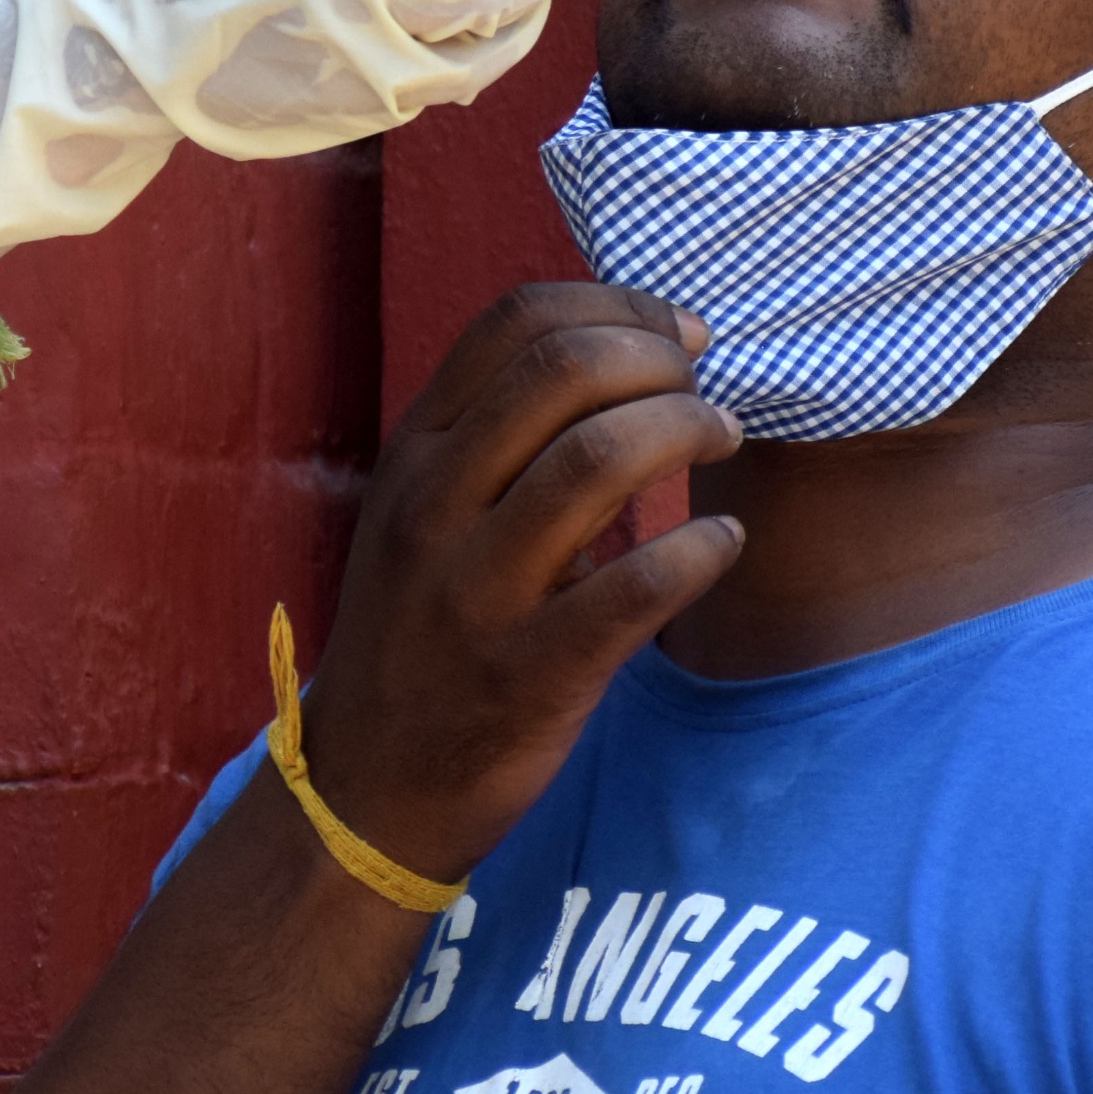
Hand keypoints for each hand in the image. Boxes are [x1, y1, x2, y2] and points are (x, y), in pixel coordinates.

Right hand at [296, 284, 746, 883]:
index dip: (616, 304)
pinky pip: (634, 588)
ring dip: (686, 430)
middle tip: (703, 389)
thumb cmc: (424, 632)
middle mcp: (433, 507)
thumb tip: (625, 350)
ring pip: (597, 458)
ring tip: (723, 440)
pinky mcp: (528, 674)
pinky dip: (701, 549)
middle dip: (659, 358)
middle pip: (562, 369)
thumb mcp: (427, 513)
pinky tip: (724, 541)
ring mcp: (475, 591)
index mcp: (414, 454)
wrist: (368, 789)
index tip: (678, 331)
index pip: (514, 321)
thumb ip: (500, 435)